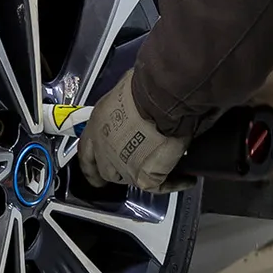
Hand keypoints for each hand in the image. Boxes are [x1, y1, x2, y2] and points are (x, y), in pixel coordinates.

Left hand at [77, 78, 191, 192]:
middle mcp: (104, 150)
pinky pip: (160, 185)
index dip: (90, 164)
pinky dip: (174, 183)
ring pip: (131, 179)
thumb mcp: (123, 94)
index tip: (93, 173)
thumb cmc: (143, 87)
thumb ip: (124, 108)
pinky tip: (186, 179)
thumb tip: (137, 106)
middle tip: (133, 168)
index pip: (86, 153)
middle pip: (107, 171)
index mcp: (97, 127)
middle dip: (117, 172)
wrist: (160, 98)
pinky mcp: (143, 177)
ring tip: (161, 170)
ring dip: (143, 175)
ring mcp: (122, 166)